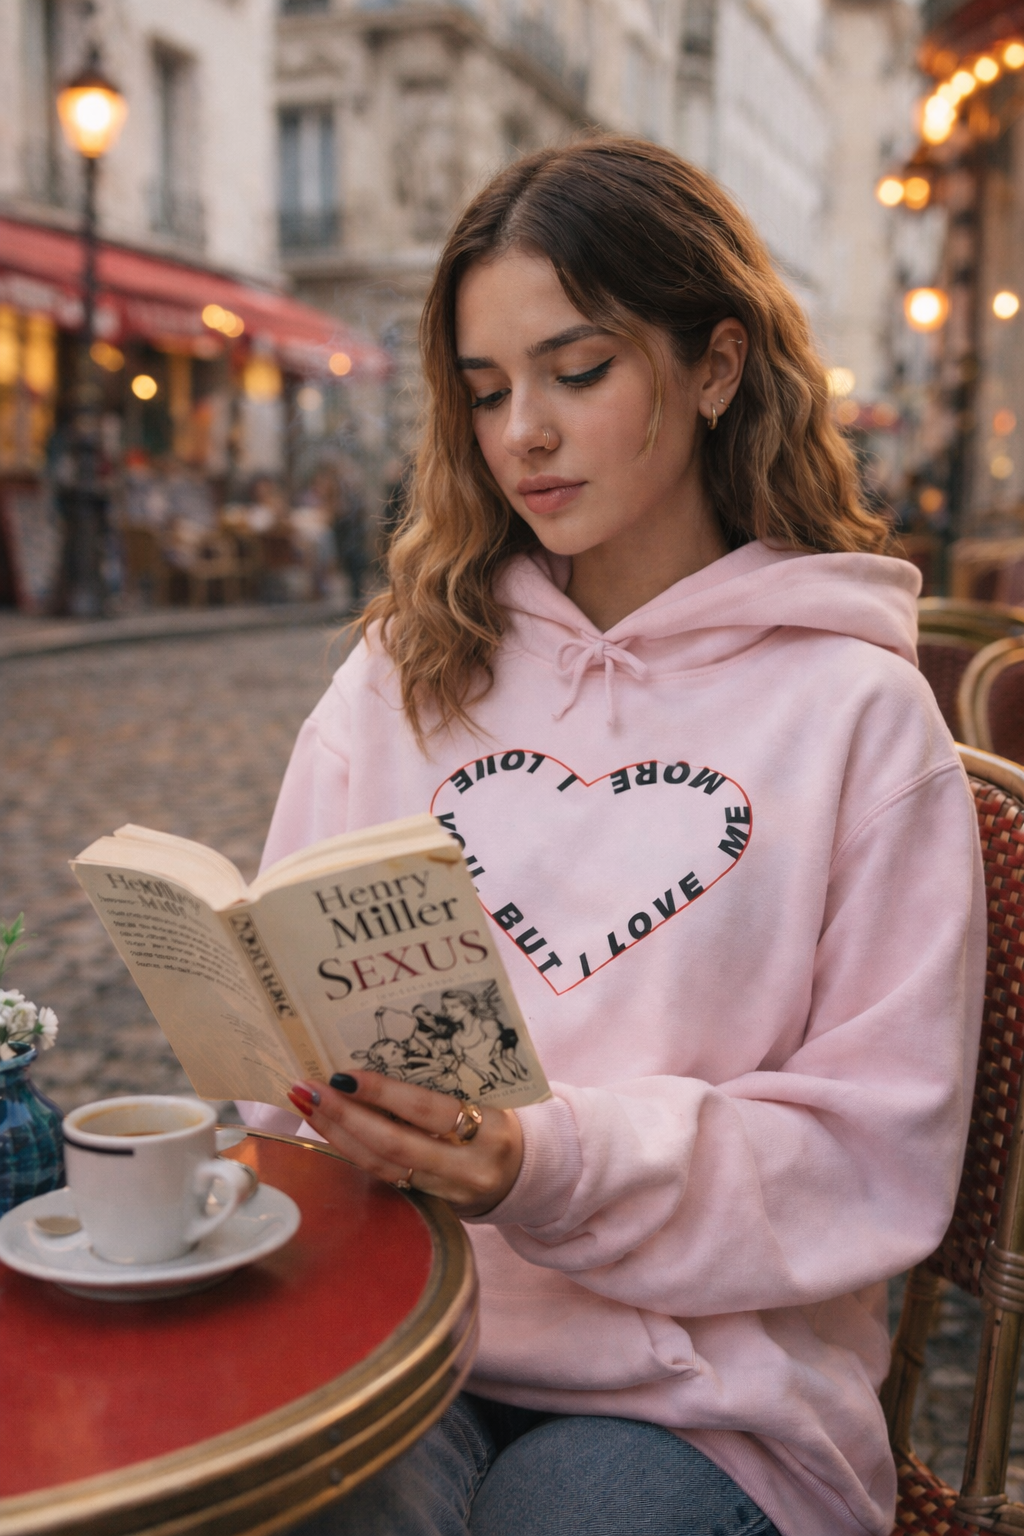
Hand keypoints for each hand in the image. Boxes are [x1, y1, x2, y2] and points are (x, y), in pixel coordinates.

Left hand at [287, 1073, 523, 1217]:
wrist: (527, 1174)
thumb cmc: (500, 1120)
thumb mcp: (490, 1098)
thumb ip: (447, 1086)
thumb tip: (379, 1055)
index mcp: (491, 1129)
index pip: (427, 1109)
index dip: (383, 1093)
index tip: (344, 1075)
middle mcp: (470, 1166)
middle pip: (395, 1143)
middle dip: (346, 1115)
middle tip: (309, 1089)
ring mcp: (449, 1192)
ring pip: (383, 1165)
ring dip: (339, 1134)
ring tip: (308, 1106)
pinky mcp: (432, 1206)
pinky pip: (385, 1178)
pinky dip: (352, 1152)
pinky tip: (330, 1130)